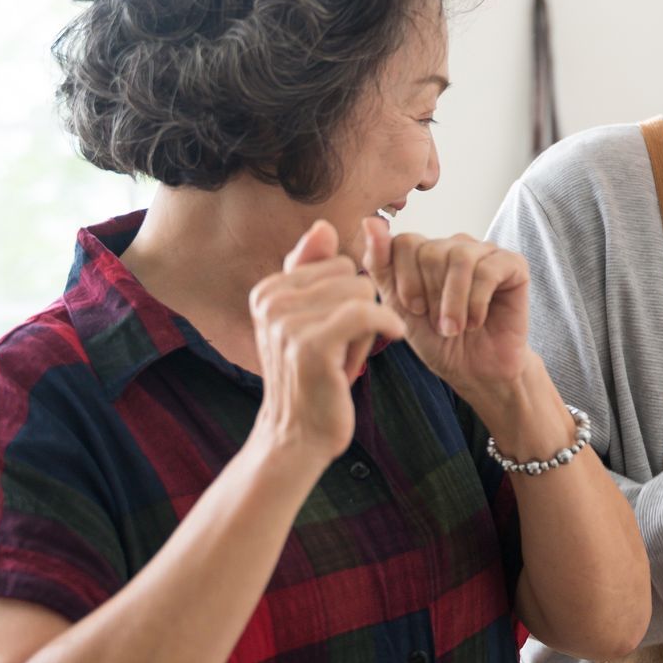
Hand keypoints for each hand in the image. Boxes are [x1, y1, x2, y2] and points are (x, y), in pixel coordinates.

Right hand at [249, 220, 406, 460]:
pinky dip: (387, 324)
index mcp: (268, 290)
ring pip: (363, 293)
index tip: (335, 330)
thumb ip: (312, 273)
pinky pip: (366, 313)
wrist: (297, 437)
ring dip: (369, 327)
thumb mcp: (309, 320)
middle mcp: (270, 301)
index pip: (337, 263)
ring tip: (349, 356)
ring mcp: (287, 323)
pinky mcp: (311, 345)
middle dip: (361, 309)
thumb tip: (324, 226)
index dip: (348, 296)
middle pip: (352, 274)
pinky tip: (394, 337)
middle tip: (345, 347)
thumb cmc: (312, 379)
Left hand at [360, 217, 531, 394]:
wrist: (476, 372)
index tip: (414, 310)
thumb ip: (380, 264)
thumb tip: (370, 221)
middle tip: (439, 324)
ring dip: (453, 302)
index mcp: (426, 252)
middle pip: (431, 251)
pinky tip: (476, 321)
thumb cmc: (438, 341)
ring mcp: (485, 252)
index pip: (405, 241)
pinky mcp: (513, 265)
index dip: (406, 280)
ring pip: (460, 258)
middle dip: (430, 295)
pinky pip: (488, 270)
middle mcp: (455, 245)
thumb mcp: (398, 307)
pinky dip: (476, 302)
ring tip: (454, 328)